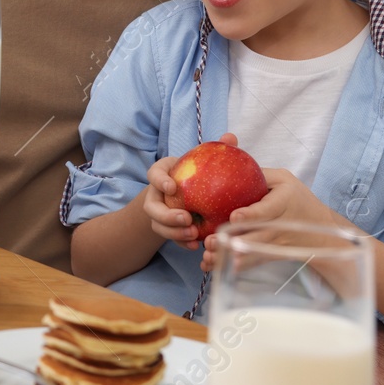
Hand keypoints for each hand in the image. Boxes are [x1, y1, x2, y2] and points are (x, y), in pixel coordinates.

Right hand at [143, 133, 238, 251]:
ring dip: (174, 232)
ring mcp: (160, 215)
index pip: (154, 175)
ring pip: (159, 226)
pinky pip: (171, 239)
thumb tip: (231, 137)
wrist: (188, 193)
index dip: (160, 181)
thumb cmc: (197, 173)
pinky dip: (181, 243)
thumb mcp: (203, 160)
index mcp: (163, 175)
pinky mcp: (168, 230)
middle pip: (152, 207)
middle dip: (167, 215)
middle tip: (186, 218)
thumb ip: (216, 149)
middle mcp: (157, 196)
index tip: (172, 187)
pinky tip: (196, 247)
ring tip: (193, 234)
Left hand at [200, 167, 340, 272]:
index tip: (235, 217)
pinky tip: (212, 267)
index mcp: (284, 202)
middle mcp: (280, 226)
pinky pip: (251, 263)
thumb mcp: (284, 180)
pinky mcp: (270, 255)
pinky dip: (232, 266)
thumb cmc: (297, 199)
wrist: (321, 232)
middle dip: (234, 241)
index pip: (267, 210)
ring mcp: (275, 244)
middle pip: (256, 236)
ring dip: (229, 256)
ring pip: (251, 253)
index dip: (252, 215)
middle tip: (211, 242)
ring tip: (208, 257)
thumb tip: (229, 163)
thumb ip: (260, 173)